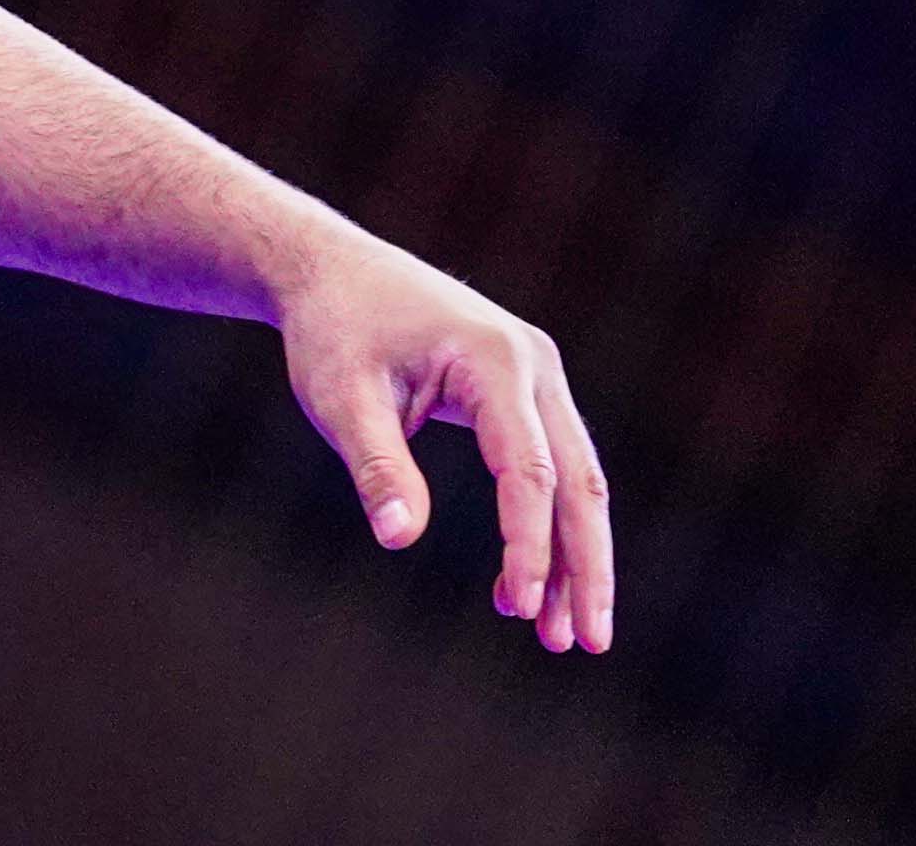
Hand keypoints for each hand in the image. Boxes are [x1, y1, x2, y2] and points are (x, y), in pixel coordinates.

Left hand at [273, 221, 614, 651]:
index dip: (528, 545)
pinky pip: (552, 465)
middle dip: (584, 566)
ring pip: (576, 478)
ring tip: (561, 636)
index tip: (515, 606)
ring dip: (574, 556)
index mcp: (495, 360)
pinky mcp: (525, 389)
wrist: (331, 271)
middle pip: (578, 480)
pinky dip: (550, 523)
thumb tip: (400, 539)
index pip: (529, 472)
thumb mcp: (340, 398)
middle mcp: (533, 362)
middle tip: (584, 644)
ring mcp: (537, 373)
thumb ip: (376, 466)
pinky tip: (536, 582)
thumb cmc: (333, 331)